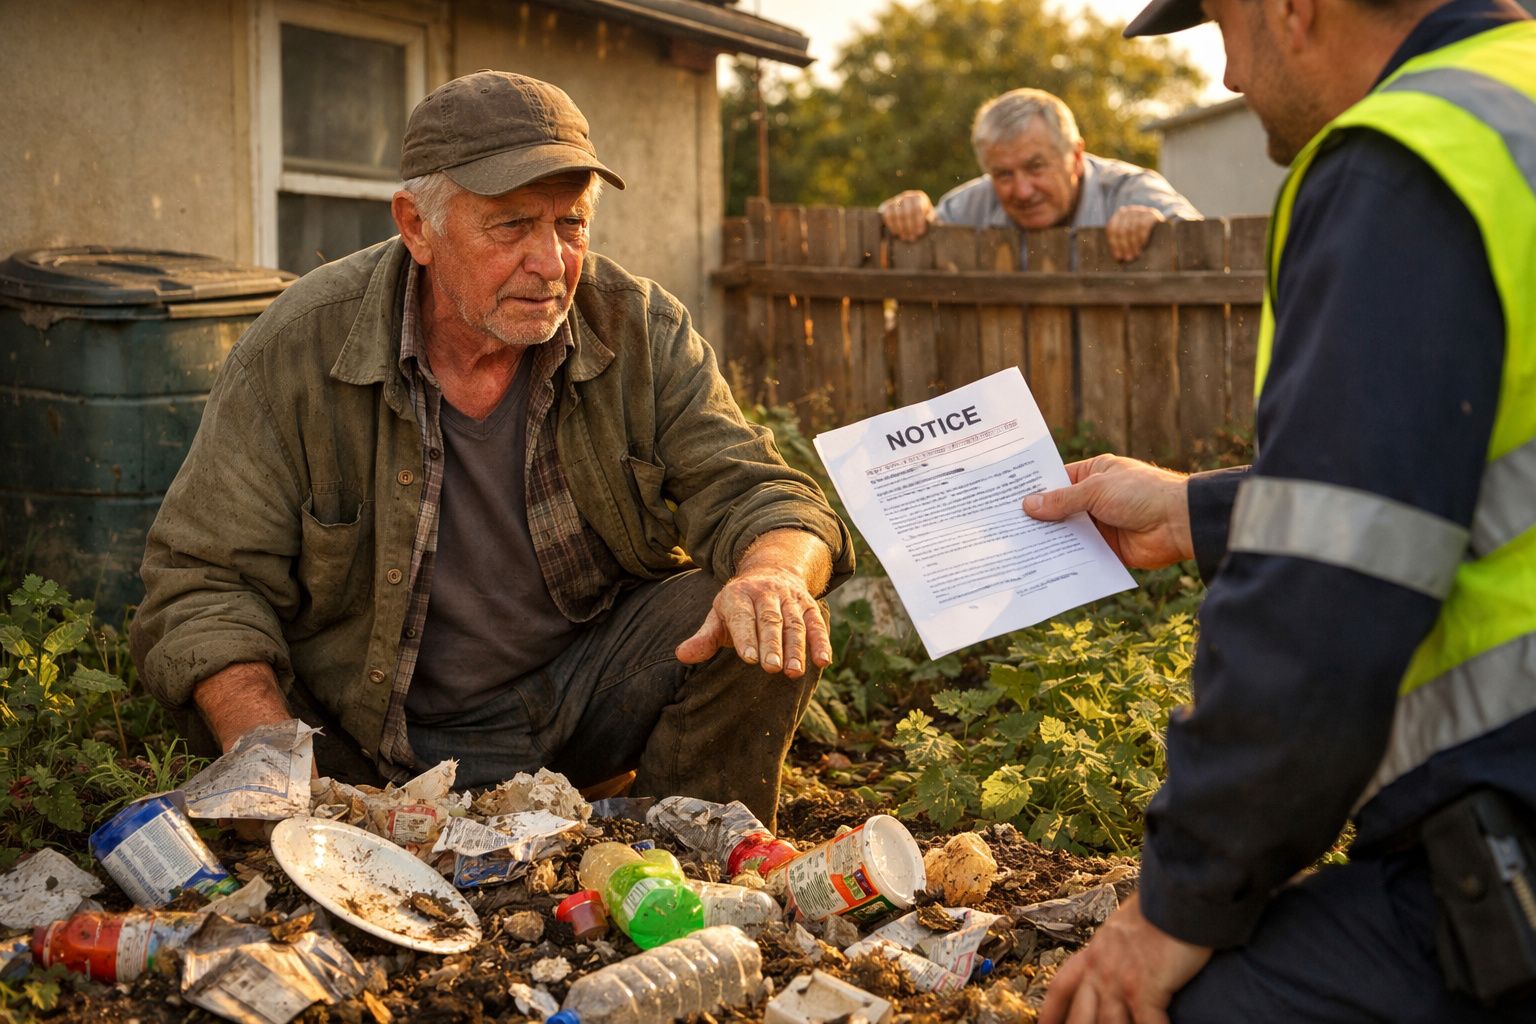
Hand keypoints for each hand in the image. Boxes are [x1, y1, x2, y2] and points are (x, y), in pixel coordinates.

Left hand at [675, 529, 833, 676]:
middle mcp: (765, 593)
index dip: (746, 637)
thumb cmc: (739, 606)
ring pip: (794, 623)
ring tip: (794, 673)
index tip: (748, 658)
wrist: (771, 571)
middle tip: (771, 669)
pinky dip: (821, 641)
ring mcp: (789, 598)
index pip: (742, 617)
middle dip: (772, 645)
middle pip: (770, 621)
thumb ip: (704, 638)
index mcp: (738, 595)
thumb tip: (682, 655)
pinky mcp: (808, 604)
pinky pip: (816, 623)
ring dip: (796, 648)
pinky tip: (823, 660)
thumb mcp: (719, 616)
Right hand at [878, 189, 935, 240]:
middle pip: (906, 212)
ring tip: (905, 238)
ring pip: (896, 214)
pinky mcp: (887, 206)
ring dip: (900, 228)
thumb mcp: (930, 219)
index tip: (920, 233)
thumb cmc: (923, 219)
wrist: (912, 214)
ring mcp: (896, 200)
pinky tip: (896, 233)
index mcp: (919, 198)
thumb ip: (932, 222)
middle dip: (909, 227)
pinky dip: (891, 225)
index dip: (918, 221)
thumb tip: (937, 226)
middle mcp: (907, 196)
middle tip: (912, 238)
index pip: (918, 208)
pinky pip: (887, 215)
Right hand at [1023, 454, 1192, 567]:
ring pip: (1067, 533)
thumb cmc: (1141, 493)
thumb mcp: (1096, 490)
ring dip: (1048, 540)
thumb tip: (1028, 505)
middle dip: (1037, 518)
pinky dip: (1064, 558)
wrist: (1179, 523)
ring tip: (1014, 547)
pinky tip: (1040, 564)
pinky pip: (1080, 553)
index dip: (1034, 489)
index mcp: (1094, 474)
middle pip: (1059, 509)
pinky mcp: (1106, 549)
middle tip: (1003, 526)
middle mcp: (1095, 498)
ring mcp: (1101, 524)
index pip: (1056, 480)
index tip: (1006, 498)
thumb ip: (1061, 500)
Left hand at [1040, 894, 1212, 1023]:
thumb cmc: (1157, 907)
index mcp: (1093, 953)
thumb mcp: (1122, 928)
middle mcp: (1101, 968)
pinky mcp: (1146, 987)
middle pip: (1080, 1015)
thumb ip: (1113, 947)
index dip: (1050, 1013)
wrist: (1176, 893)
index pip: (1061, 988)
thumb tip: (1117, 955)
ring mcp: (1120, 979)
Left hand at [1105, 205, 1165, 261]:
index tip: (1118, 257)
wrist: (1163, 228)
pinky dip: (1141, 238)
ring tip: (1135, 255)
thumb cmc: (1141, 237)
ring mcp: (1140, 211)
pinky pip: (1143, 226)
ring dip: (1133, 244)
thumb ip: (1121, 242)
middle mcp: (1129, 210)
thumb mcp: (1129, 238)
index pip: (1112, 229)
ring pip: (1132, 229)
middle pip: (1121, 230)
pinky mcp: (1151, 213)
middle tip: (1128, 258)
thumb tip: (1116, 257)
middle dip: (1124, 246)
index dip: (1114, 244)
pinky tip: (1142, 246)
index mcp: (1118, 216)